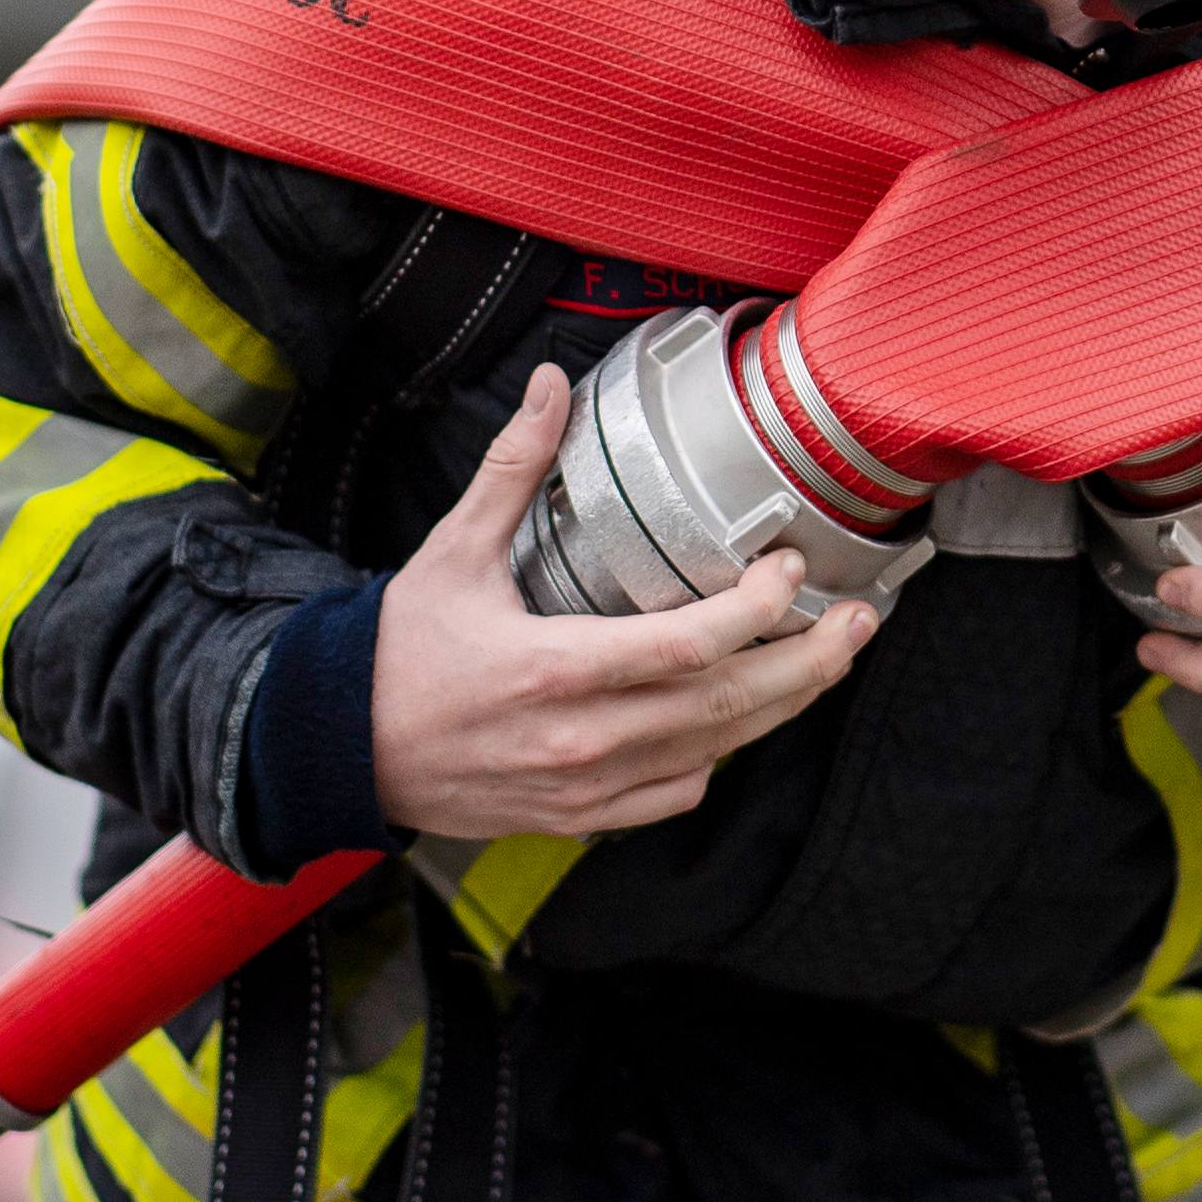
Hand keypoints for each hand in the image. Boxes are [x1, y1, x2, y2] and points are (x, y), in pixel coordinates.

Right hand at [369, 365, 878, 841]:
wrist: (341, 747)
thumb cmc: (399, 653)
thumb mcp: (452, 551)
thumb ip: (512, 469)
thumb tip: (549, 384)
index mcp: (554, 670)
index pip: (688, 650)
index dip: (757, 612)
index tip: (790, 571)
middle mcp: (581, 739)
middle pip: (729, 709)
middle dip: (810, 663)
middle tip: (860, 621)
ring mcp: (586, 788)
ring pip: (716, 754)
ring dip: (782, 706)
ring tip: (829, 658)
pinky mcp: (582, 818)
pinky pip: (677, 793)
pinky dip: (719, 756)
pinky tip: (740, 717)